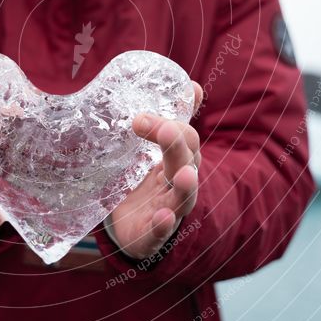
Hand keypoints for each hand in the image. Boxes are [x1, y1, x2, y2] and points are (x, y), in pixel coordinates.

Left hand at [105, 81, 202, 259]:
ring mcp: (169, 210)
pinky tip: (162, 217)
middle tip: (163, 130)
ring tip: (184, 175)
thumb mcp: (153, 149)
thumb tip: (193, 85)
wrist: (127, 226)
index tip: (141, 115)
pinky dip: (163, 225)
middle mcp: (178, 184)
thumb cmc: (144, 182)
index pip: (186, 139)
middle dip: (176, 145)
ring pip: (183, 197)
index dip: (170, 125)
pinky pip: (161, 231)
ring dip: (185, 186)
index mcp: (179, 161)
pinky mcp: (152, 235)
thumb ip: (170, 120)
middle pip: (186, 162)